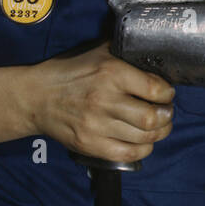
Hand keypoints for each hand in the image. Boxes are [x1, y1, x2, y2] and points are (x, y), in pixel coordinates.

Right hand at [27, 41, 175, 163]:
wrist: (36, 97)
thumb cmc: (70, 72)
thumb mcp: (99, 52)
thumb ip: (126, 52)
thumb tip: (153, 51)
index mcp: (111, 73)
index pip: (155, 89)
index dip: (168, 93)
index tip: (167, 93)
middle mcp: (105, 100)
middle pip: (152, 118)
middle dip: (167, 116)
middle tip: (166, 111)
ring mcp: (97, 125)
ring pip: (144, 138)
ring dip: (159, 133)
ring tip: (158, 126)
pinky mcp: (90, 144)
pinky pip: (128, 154)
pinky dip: (143, 149)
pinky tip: (144, 141)